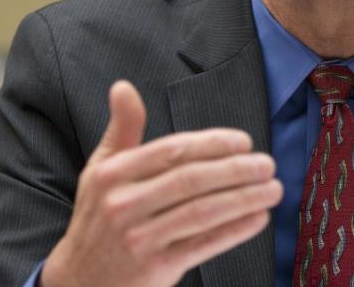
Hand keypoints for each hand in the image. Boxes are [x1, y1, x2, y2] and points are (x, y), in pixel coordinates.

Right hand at [40, 80, 281, 286]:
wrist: (80, 280)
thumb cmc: (98, 217)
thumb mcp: (100, 170)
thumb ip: (122, 128)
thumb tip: (123, 86)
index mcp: (112, 175)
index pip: (172, 151)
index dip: (212, 144)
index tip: (245, 142)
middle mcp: (123, 205)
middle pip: (190, 181)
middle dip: (236, 170)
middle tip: (267, 164)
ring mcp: (139, 239)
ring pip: (202, 212)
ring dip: (244, 199)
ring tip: (272, 189)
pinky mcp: (155, 268)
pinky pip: (204, 245)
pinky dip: (235, 230)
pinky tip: (258, 218)